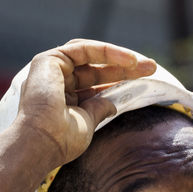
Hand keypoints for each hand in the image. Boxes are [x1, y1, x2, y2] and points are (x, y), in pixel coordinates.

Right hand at [16, 38, 155, 164]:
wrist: (41, 142)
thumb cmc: (61, 140)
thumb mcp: (88, 122)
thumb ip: (98, 108)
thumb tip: (112, 103)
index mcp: (62, 99)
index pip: (94, 85)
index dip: (118, 82)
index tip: (145, 82)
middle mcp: (54, 82)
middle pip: (94, 68)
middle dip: (124, 68)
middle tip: (151, 68)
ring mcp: (50, 70)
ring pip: (90, 55)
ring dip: (118, 58)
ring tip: (144, 64)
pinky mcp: (48, 59)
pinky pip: (83, 49)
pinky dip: (106, 51)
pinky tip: (128, 60)